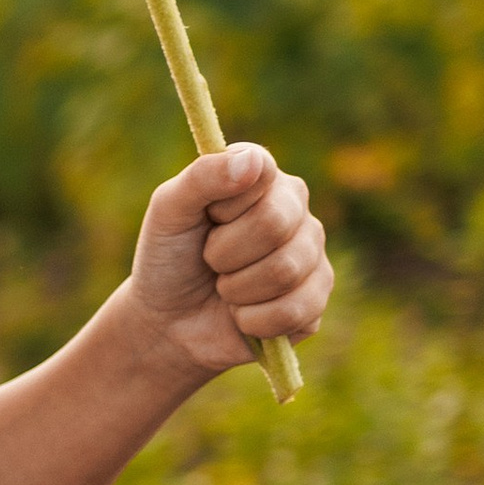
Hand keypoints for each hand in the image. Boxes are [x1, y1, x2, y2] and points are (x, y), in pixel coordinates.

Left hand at [127, 143, 333, 380]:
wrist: (167, 324)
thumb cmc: (169, 258)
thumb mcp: (169, 211)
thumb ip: (202, 177)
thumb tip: (251, 161)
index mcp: (263, 178)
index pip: (259, 173)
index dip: (224, 205)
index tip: (207, 218)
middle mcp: (295, 210)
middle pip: (274, 224)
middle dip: (224, 253)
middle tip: (211, 261)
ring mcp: (312, 256)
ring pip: (285, 271)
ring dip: (236, 290)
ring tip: (225, 289)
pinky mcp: (316, 301)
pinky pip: (295, 310)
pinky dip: (253, 321)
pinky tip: (242, 316)